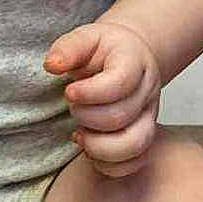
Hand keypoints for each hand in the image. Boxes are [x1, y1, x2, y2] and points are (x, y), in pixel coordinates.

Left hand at [43, 20, 161, 177]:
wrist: (129, 58)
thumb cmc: (104, 50)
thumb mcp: (86, 37)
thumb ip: (69, 48)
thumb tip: (53, 65)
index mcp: (135, 62)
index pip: (120, 82)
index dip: (90, 93)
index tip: (69, 92)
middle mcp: (147, 91)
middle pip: (121, 116)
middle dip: (86, 116)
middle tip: (72, 107)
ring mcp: (149, 117)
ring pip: (134, 144)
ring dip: (98, 146)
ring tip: (79, 135)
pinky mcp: (144, 138)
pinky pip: (134, 162)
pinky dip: (109, 164)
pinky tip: (89, 149)